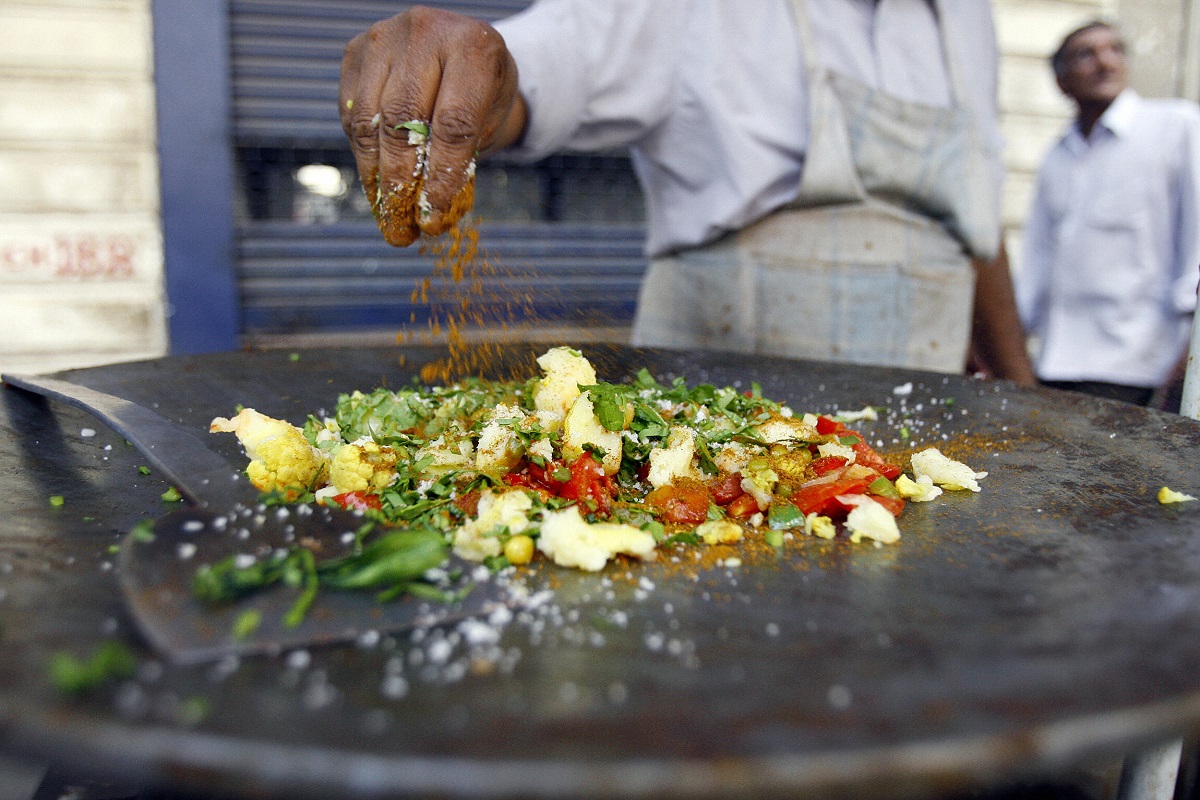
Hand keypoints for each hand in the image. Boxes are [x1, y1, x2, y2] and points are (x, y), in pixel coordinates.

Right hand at [339, 7, 523, 244]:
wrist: (460, 45)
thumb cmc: (482, 88)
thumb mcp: (491, 117)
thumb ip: (465, 156)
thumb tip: (429, 213)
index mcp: (472, 46)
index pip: (454, 123)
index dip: (442, 176)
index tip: (433, 216)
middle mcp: (424, 32)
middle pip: (403, 122)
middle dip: (401, 183)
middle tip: (402, 227)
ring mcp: (384, 38)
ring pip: (369, 121)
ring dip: (376, 177)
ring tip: (387, 214)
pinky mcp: (356, 52)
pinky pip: (351, 114)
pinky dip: (363, 153)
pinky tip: (376, 182)